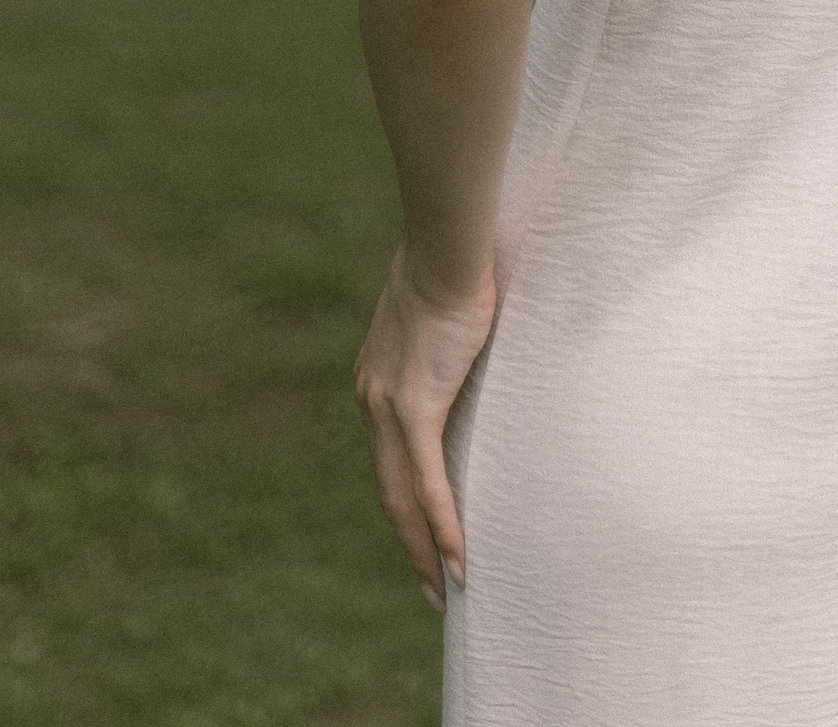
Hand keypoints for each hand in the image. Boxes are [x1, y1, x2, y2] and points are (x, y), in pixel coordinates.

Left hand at [355, 243, 496, 609]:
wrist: (446, 250)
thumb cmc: (451, 269)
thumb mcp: (436, 318)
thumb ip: (440, 347)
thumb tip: (465, 345)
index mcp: (374, 383)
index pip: (385, 459)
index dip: (402, 504)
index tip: (419, 536)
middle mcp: (372, 401)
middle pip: (387, 492)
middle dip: (409, 544)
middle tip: (432, 586)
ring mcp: (389, 406)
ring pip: (401, 496)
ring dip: (423, 547)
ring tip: (446, 585)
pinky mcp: (417, 406)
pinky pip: (427, 480)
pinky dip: (442, 522)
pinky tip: (457, 556)